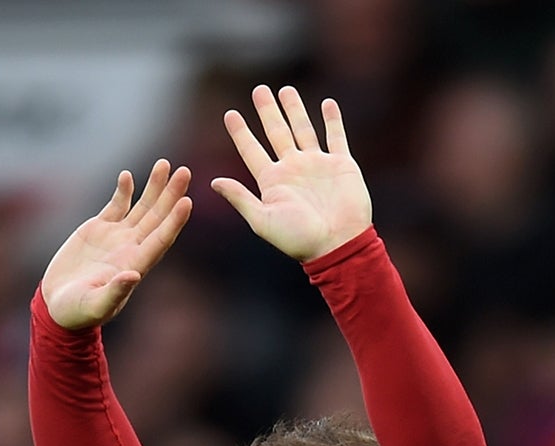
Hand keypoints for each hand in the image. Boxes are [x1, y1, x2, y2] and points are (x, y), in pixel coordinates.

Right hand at [39, 159, 192, 329]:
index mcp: (135, 265)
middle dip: (171, 194)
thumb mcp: (95, 306)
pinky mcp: (99, 229)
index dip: (174, 222)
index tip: (187, 202)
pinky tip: (128, 176)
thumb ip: (115, 292)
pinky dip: (124, 190)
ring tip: (164, 164)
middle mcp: (131, 248)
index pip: (160, 240)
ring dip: (154, 187)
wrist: (58, 305)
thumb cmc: (77, 313)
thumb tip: (133, 275)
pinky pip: (117, 205)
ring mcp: (117, 237)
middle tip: (185, 172)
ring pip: (142, 207)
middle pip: (158, 218)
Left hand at [213, 85, 372, 260]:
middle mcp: (292, 169)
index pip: (251, 150)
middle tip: (259, 90)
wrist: (337, 245)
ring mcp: (317, 165)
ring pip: (303, 129)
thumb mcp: (262, 220)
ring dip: (295, 110)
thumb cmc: (298, 239)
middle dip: (268, 111)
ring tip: (286, 90)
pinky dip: (332, 120)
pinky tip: (326, 103)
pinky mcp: (341, 165)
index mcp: (272, 181)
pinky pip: (336, 137)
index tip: (230, 114)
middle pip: (276, 132)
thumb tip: (213, 182)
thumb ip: (240, 199)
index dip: (241, 132)